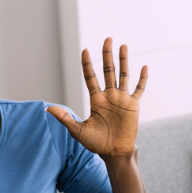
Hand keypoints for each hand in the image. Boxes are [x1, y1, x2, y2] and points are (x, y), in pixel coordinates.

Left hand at [47, 38, 146, 158]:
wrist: (114, 153)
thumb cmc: (96, 144)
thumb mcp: (78, 130)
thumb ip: (65, 118)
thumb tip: (48, 108)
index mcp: (96, 100)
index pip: (90, 77)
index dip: (87, 64)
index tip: (85, 50)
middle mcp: (109, 96)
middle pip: (108, 70)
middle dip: (107, 54)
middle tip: (108, 39)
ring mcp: (122, 100)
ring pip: (123, 75)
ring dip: (123, 61)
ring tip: (123, 46)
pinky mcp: (133, 106)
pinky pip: (138, 89)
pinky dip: (142, 79)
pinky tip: (143, 67)